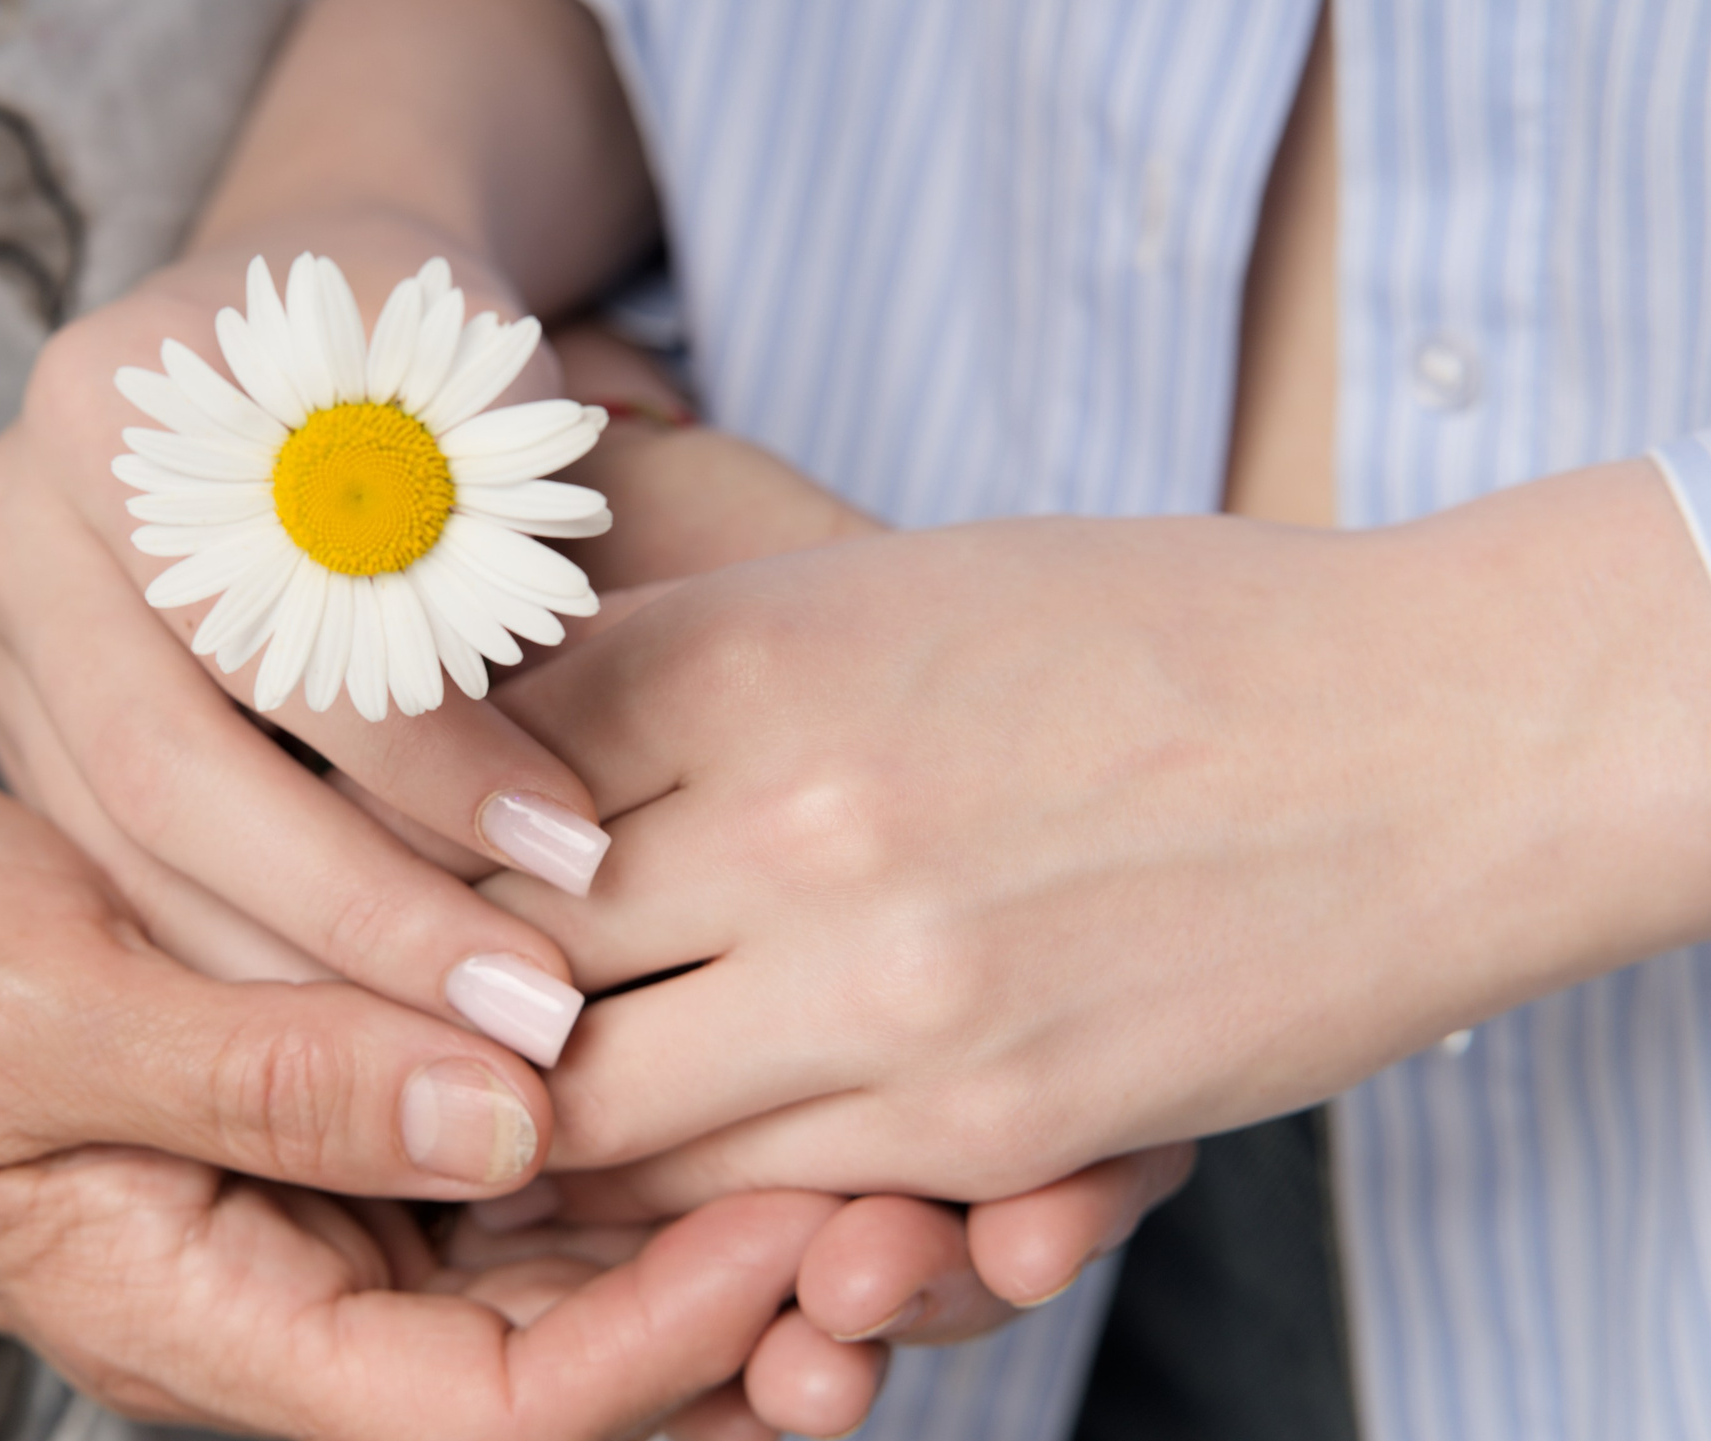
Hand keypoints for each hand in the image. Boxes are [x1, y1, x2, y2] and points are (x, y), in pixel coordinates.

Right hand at [0, 240, 619, 1060]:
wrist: (292, 325)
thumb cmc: (419, 351)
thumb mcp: (480, 394)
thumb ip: (491, 546)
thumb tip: (540, 790)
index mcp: (108, 404)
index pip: (270, 628)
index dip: (429, 757)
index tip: (577, 851)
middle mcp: (11, 514)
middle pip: (168, 769)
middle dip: (360, 910)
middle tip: (522, 1010)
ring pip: (129, 851)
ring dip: (301, 972)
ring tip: (466, 1044)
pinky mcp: (14, 710)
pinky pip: (114, 869)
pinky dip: (240, 951)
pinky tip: (365, 1030)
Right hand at [0, 757, 848, 1438]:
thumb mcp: (33, 1019)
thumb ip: (257, 1078)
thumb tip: (498, 1113)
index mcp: (211, 1328)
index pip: (495, 1412)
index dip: (663, 1345)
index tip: (798, 1222)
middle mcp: (297, 1298)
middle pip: (571, 1378)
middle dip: (743, 1320)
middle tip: (912, 1217)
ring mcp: (326, 1214)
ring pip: (567, 1275)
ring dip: (716, 1233)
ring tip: (877, 1147)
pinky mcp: (339, 1119)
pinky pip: (518, 1166)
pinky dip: (632, 1138)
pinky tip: (730, 1052)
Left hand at [482, 461, 1710, 1203]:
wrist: (1421, 746)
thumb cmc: (1139, 635)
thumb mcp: (879, 588)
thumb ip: (684, 662)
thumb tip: (492, 729)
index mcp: (756, 656)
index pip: (474, 782)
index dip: (408, 836)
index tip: (378, 864)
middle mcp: (801, 829)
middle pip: (502, 962)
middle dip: (437, 996)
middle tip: (390, 1014)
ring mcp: (893, 996)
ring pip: (597, 1114)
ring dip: (543, 1116)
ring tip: (508, 1101)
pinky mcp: (985, 1128)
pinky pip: (748, 1196)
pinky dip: (680, 1191)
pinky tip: (661, 1156)